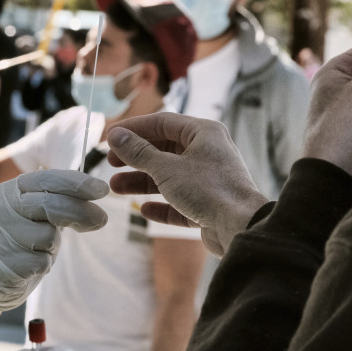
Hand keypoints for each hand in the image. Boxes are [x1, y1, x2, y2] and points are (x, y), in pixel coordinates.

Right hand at [0, 170, 108, 311]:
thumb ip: (60, 201)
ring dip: (53, 245)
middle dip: (81, 212)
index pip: (47, 179)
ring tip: (38, 249)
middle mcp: (2, 208)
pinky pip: (42, 261)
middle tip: (102, 219)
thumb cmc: (22, 238)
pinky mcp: (6, 262)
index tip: (103, 190)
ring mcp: (1, 235)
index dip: (77, 183)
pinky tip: (30, 264)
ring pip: (48, 236)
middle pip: (51, 205)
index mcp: (10, 190)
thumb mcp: (37, 213)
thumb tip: (96, 192)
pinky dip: (44, 263)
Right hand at [105, 114, 269, 256]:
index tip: (110, 137)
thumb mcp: (166, 168)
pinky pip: (180, 201)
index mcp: (204, 133)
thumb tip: (116, 135)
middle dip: (135, 157)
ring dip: (142, 182)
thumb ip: (139, 152)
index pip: (162, 123)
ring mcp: (209, 180)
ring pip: (169, 176)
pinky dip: (162, 204)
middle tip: (110, 162)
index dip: (134, 128)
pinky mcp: (209, 205)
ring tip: (116, 188)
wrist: (241, 227)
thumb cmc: (208, 189)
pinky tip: (145, 210)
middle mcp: (208, 152)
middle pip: (164, 149)